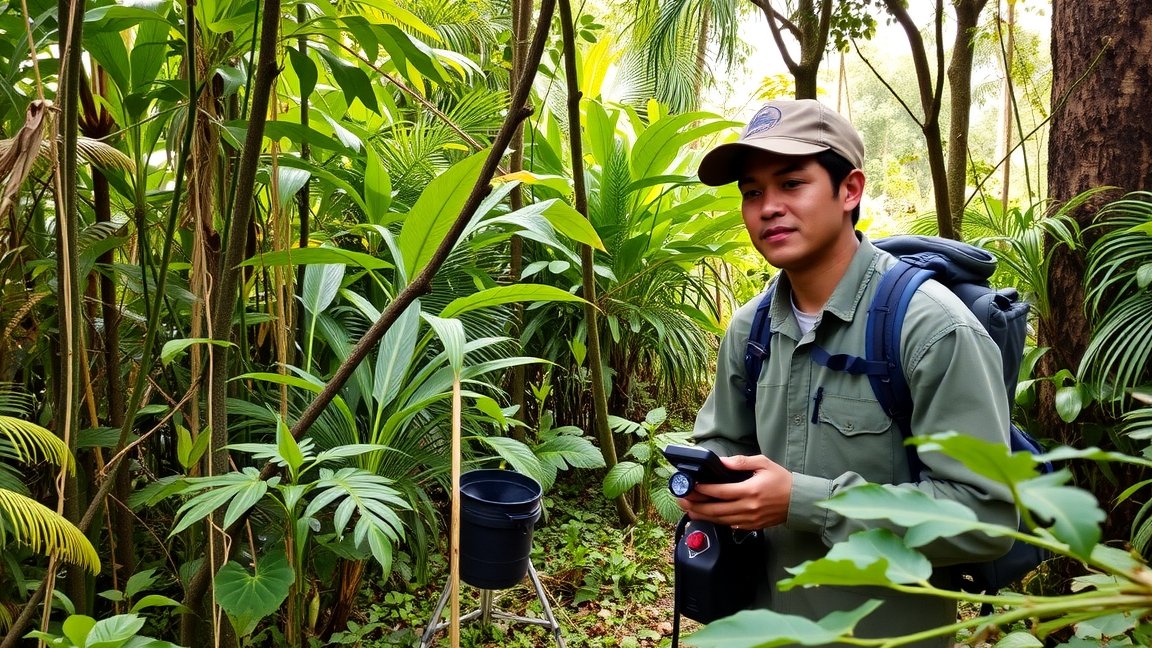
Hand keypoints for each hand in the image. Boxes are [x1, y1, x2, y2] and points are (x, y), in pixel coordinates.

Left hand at [674, 454, 792, 529]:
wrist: (798, 501)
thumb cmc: (782, 480)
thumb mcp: (763, 463)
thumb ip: (741, 462)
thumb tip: (722, 462)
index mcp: (750, 491)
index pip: (720, 492)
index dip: (703, 490)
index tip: (691, 486)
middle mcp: (748, 508)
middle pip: (715, 510)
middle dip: (695, 505)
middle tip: (681, 500)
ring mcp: (749, 520)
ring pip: (719, 520)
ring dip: (701, 515)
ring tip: (688, 509)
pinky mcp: (751, 526)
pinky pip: (728, 525)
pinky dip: (715, 521)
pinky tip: (705, 516)